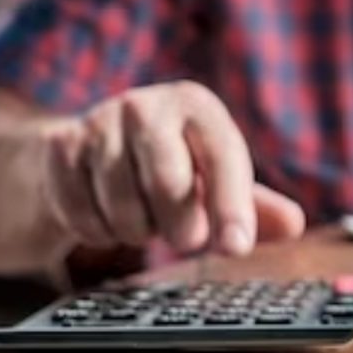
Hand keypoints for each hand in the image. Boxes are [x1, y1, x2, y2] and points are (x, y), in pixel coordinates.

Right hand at [40, 81, 304, 256]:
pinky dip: (99, 232)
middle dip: (180, 227)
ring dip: (137, 231)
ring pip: (123, 207)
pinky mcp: (60, 148)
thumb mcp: (212, 178)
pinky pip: (83, 216)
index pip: (222, 156)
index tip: (235, 248)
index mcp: (195, 105)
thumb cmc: (165, 166)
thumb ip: (253, 204)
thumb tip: (292, 224)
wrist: (84, 153)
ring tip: (143, 216)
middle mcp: (146, 104)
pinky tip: (107, 217)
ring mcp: (98, 122)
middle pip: (168, 184)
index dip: (231, 206)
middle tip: (183, 237)